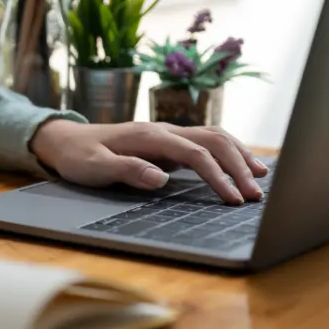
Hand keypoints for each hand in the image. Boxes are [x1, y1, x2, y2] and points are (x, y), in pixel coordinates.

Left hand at [29, 120, 268, 204]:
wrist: (66, 140)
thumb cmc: (79, 157)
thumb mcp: (95, 168)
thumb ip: (127, 170)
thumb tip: (160, 178)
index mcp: (150, 136)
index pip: (195, 153)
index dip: (217, 175)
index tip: (232, 199)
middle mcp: (164, 130)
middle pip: (213, 141)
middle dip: (238, 165)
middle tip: (256, 195)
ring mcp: (168, 134)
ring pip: (214, 137)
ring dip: (239, 155)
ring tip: (261, 178)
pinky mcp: (168, 143)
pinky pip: (206, 143)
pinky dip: (228, 152)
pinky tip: (242, 166)